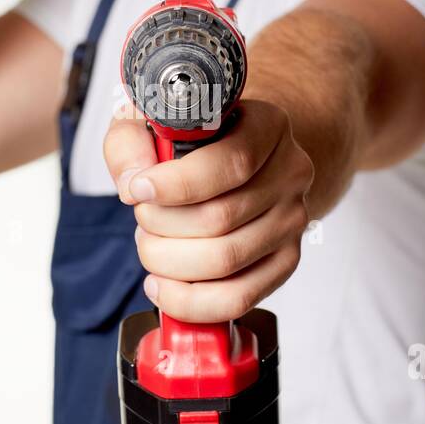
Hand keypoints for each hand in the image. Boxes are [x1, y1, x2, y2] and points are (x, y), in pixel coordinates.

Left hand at [103, 98, 313, 322]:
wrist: (244, 160)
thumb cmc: (196, 142)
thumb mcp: (156, 122)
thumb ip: (132, 143)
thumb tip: (132, 184)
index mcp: (269, 127)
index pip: (230, 164)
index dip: (176, 184)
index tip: (138, 190)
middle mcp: (290, 174)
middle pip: (221, 218)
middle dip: (162, 225)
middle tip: (142, 217)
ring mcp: (292, 221)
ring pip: (225, 260)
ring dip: (170, 261)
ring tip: (151, 244)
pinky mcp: (285, 261)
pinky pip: (238, 298)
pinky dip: (189, 301)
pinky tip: (161, 284)